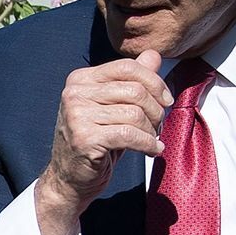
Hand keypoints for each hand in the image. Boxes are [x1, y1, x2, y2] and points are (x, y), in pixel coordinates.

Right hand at [35, 49, 169, 234]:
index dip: (154, 82)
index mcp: (81, 79)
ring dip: (151, 130)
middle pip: (135, 90)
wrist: (69, 179)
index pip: (127, 67)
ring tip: (152, 140)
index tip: (166, 100)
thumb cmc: (96, 141)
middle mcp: (75, 93)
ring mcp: (76, 115)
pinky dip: (147, 144)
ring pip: (135, 114)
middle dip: (156, 110)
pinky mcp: (84, 138)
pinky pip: (129, 135)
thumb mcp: (115, 107)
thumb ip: (133, 80)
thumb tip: (154, 55)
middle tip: (158, 126)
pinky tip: (152, 150)